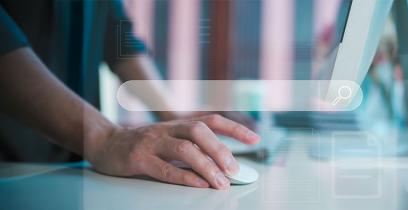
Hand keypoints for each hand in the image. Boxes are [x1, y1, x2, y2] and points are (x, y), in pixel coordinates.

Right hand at [86, 114, 259, 189]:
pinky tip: (199, 185)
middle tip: (234, 169)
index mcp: (177, 124)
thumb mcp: (169, 138)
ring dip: (206, 166)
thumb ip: (191, 146)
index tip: (255, 138)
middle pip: (198, 131)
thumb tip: (221, 163)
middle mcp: (166, 129)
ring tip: (221, 182)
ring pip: (184, 149)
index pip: (211, 120)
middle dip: (220, 149)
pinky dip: (184, 177)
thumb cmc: (142, 145)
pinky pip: (164, 168)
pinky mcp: (138, 159)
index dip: (234, 128)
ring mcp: (151, 142)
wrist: (104, 143)